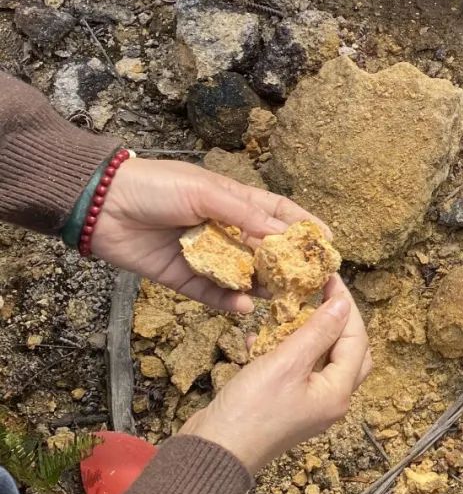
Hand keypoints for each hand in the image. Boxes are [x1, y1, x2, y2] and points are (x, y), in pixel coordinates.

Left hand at [91, 158, 320, 312]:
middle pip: (264, 249)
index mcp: (232, 201)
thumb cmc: (156, 187)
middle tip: (312, 281)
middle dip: (288, 264)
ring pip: (242, 275)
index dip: (303, 225)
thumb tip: (282, 233)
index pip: (276, 214)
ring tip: (284, 299)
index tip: (328, 241)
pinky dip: (230, 301)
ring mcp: (205, 256)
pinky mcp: (183, 278)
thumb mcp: (205, 192)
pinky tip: (246, 306)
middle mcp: (223, 229)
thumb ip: (244, 213)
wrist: (102, 206)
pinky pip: (213, 294)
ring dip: (263, 286)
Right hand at [178, 276, 370, 473]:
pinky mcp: (286, 404)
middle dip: (337, 320)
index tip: (330, 277)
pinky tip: (260, 338)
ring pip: (320, 359)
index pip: (356, 340)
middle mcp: (330, 400)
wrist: (214, 452)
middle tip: (320, 293)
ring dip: (308, 333)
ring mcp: (308, 404)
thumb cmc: (251, 409)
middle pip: (347, 351)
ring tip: (291, 310)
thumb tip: (343, 304)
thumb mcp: (286, 363)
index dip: (346, 306)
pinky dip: (285, 351)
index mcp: (337, 392)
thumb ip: (317, 331)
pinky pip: (296, 370)